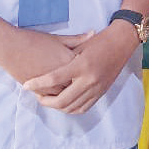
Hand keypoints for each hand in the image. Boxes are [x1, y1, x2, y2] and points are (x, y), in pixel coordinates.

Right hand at [0, 26, 93, 86]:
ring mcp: (51, 86)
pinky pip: (53, 98)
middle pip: (78, 84)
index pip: (86, 69)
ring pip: (66, 94)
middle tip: (81, 79)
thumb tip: (93, 33)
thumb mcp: (57, 38)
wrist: (10, 48)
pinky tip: (56, 90)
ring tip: (69, 85)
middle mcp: (63, 75)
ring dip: (68, 92)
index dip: (87, 68)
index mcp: (70, 60)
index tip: (89, 66)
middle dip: (80, 82)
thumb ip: (77, 39)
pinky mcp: (40, 92)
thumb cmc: (33, 40)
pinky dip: (55, 95)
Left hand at [23, 20, 138, 114]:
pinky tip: (63, 103)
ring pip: (72, 107)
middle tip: (37, 96)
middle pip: (62, 100)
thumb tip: (45, 68)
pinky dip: (71, 109)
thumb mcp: (80, 46)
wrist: (123, 41)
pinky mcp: (102, 92)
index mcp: (81, 65)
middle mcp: (89, 80)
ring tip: (48, 100)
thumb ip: (64, 58)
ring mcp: (97, 88)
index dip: (37, 84)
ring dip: (57, 107)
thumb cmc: (100, 40)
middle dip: (46, 101)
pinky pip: (83, 107)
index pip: (53, 79)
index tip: (26, 86)